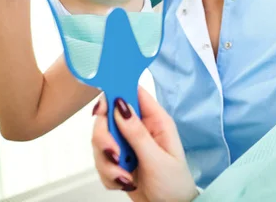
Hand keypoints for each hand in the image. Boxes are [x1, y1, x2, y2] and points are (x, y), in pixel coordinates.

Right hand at [91, 87, 198, 201]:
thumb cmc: (174, 184)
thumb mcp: (157, 158)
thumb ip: (137, 133)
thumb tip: (120, 106)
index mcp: (156, 121)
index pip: (134, 93)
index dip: (116, 92)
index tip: (102, 106)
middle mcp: (140, 129)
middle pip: (108, 118)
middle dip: (105, 138)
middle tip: (114, 154)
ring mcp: (128, 145)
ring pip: (101, 142)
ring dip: (108, 163)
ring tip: (125, 177)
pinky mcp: (119, 161)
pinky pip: (101, 161)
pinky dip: (108, 175)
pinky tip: (124, 182)